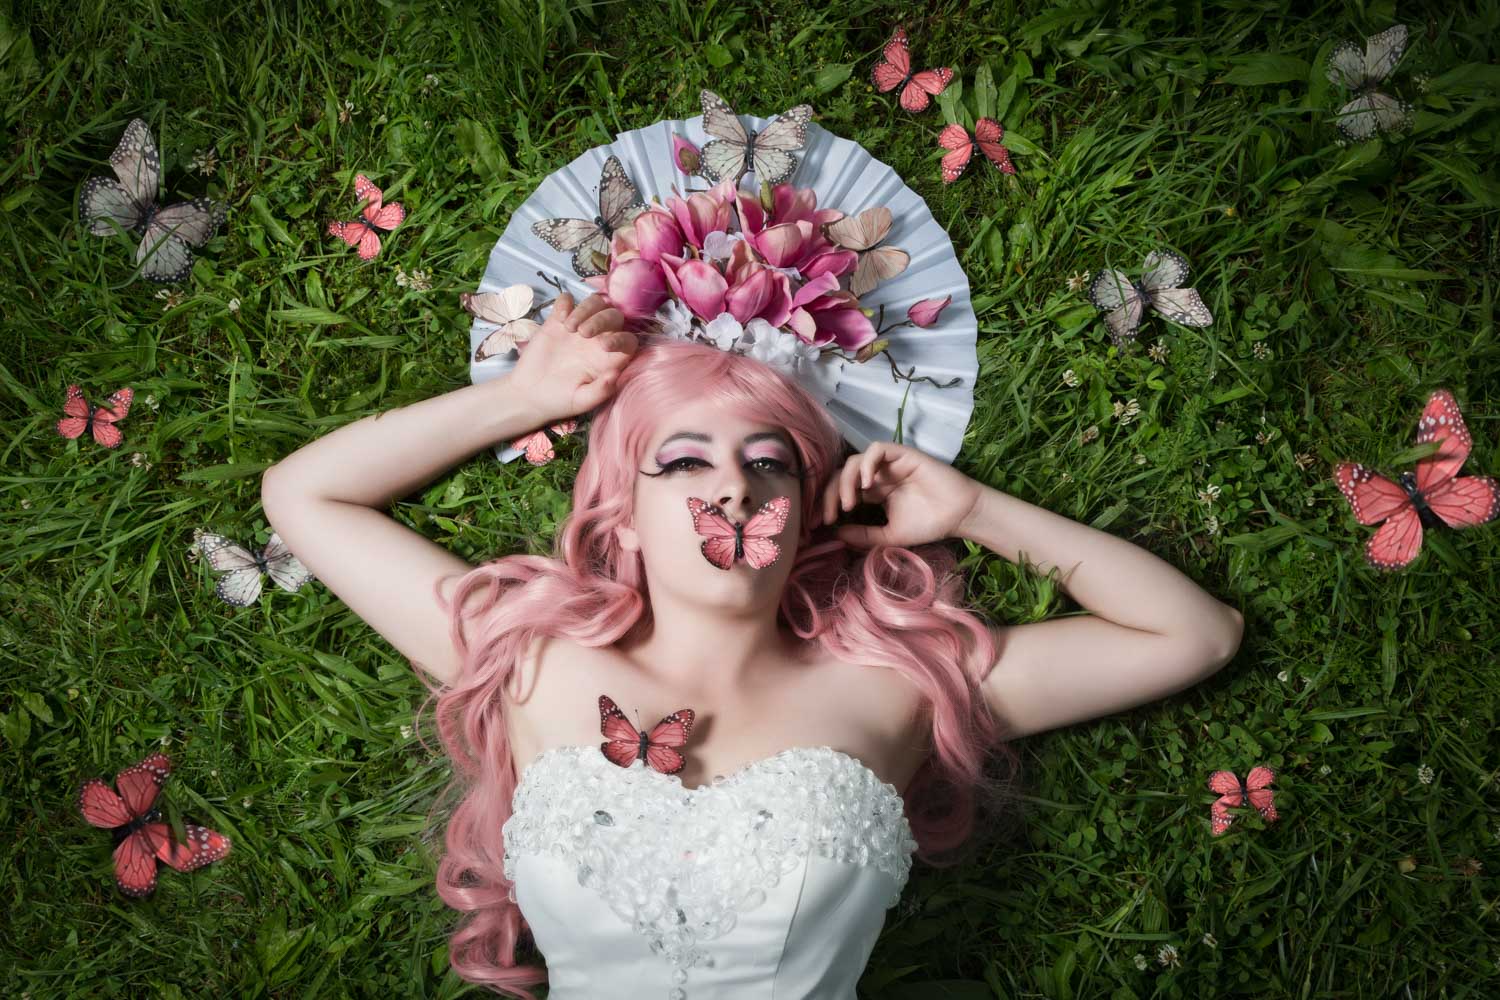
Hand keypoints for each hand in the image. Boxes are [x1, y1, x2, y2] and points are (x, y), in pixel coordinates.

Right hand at [508, 292, 637, 424]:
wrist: (529, 393)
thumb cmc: (559, 400)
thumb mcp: (581, 401)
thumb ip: (601, 391)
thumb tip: (615, 375)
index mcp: (608, 359)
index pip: (628, 341)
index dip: (622, 338)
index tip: (604, 346)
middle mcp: (598, 340)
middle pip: (613, 315)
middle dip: (601, 319)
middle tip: (582, 333)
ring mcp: (578, 328)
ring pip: (595, 302)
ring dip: (585, 308)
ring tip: (569, 327)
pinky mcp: (557, 321)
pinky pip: (567, 301)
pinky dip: (565, 303)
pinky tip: (558, 318)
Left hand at [816, 441, 984, 547]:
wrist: (959, 515)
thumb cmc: (928, 524)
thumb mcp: (890, 536)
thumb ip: (864, 535)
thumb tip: (836, 533)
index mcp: (872, 492)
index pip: (842, 490)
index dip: (829, 503)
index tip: (823, 523)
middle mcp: (877, 475)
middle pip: (842, 474)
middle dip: (832, 493)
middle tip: (831, 515)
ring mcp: (889, 464)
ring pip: (855, 461)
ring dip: (846, 481)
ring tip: (849, 504)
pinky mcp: (902, 454)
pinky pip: (877, 449)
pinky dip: (866, 464)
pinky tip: (866, 484)